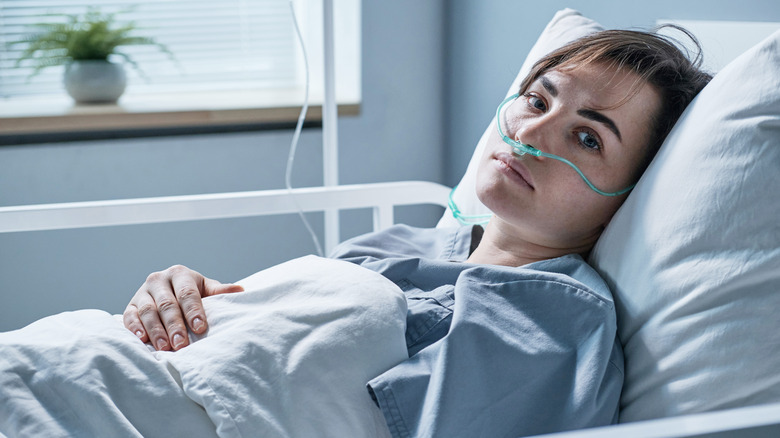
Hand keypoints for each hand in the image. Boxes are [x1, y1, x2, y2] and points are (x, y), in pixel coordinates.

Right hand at [123, 265, 243, 350]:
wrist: (166, 291)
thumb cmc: (191, 293)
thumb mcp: (205, 289)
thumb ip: (219, 292)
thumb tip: (241, 290)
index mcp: (180, 274)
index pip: (187, 293)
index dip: (194, 311)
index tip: (201, 327)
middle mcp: (159, 280)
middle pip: (167, 305)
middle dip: (175, 326)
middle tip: (181, 344)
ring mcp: (142, 292)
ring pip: (148, 311)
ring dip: (156, 331)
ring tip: (164, 347)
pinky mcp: (130, 305)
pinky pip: (130, 316)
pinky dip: (135, 328)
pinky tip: (142, 339)